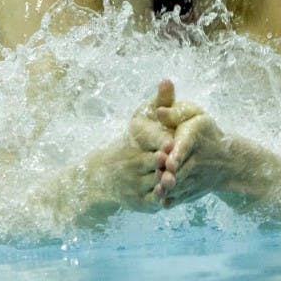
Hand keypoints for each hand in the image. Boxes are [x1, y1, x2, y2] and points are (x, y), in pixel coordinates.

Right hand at [90, 79, 174, 211]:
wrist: (106, 173)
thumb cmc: (134, 140)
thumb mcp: (144, 118)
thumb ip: (161, 102)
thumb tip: (167, 79)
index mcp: (136, 140)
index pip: (150, 140)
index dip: (159, 142)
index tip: (169, 143)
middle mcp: (132, 162)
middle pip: (151, 163)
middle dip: (163, 164)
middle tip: (174, 164)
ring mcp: (133, 183)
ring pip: (153, 182)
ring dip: (164, 182)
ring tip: (175, 180)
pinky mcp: (137, 201)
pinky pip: (151, 201)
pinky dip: (161, 198)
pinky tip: (173, 195)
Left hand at [153, 83, 227, 207]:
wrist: (227, 160)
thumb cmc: (202, 130)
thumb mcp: (193, 115)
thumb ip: (174, 114)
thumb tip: (158, 112)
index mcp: (195, 136)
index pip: (185, 146)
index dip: (178, 154)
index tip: (170, 163)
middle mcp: (198, 159)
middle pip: (183, 169)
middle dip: (171, 175)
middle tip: (160, 178)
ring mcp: (197, 177)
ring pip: (182, 185)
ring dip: (170, 189)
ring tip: (158, 190)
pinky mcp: (194, 190)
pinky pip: (183, 197)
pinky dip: (174, 200)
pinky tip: (163, 201)